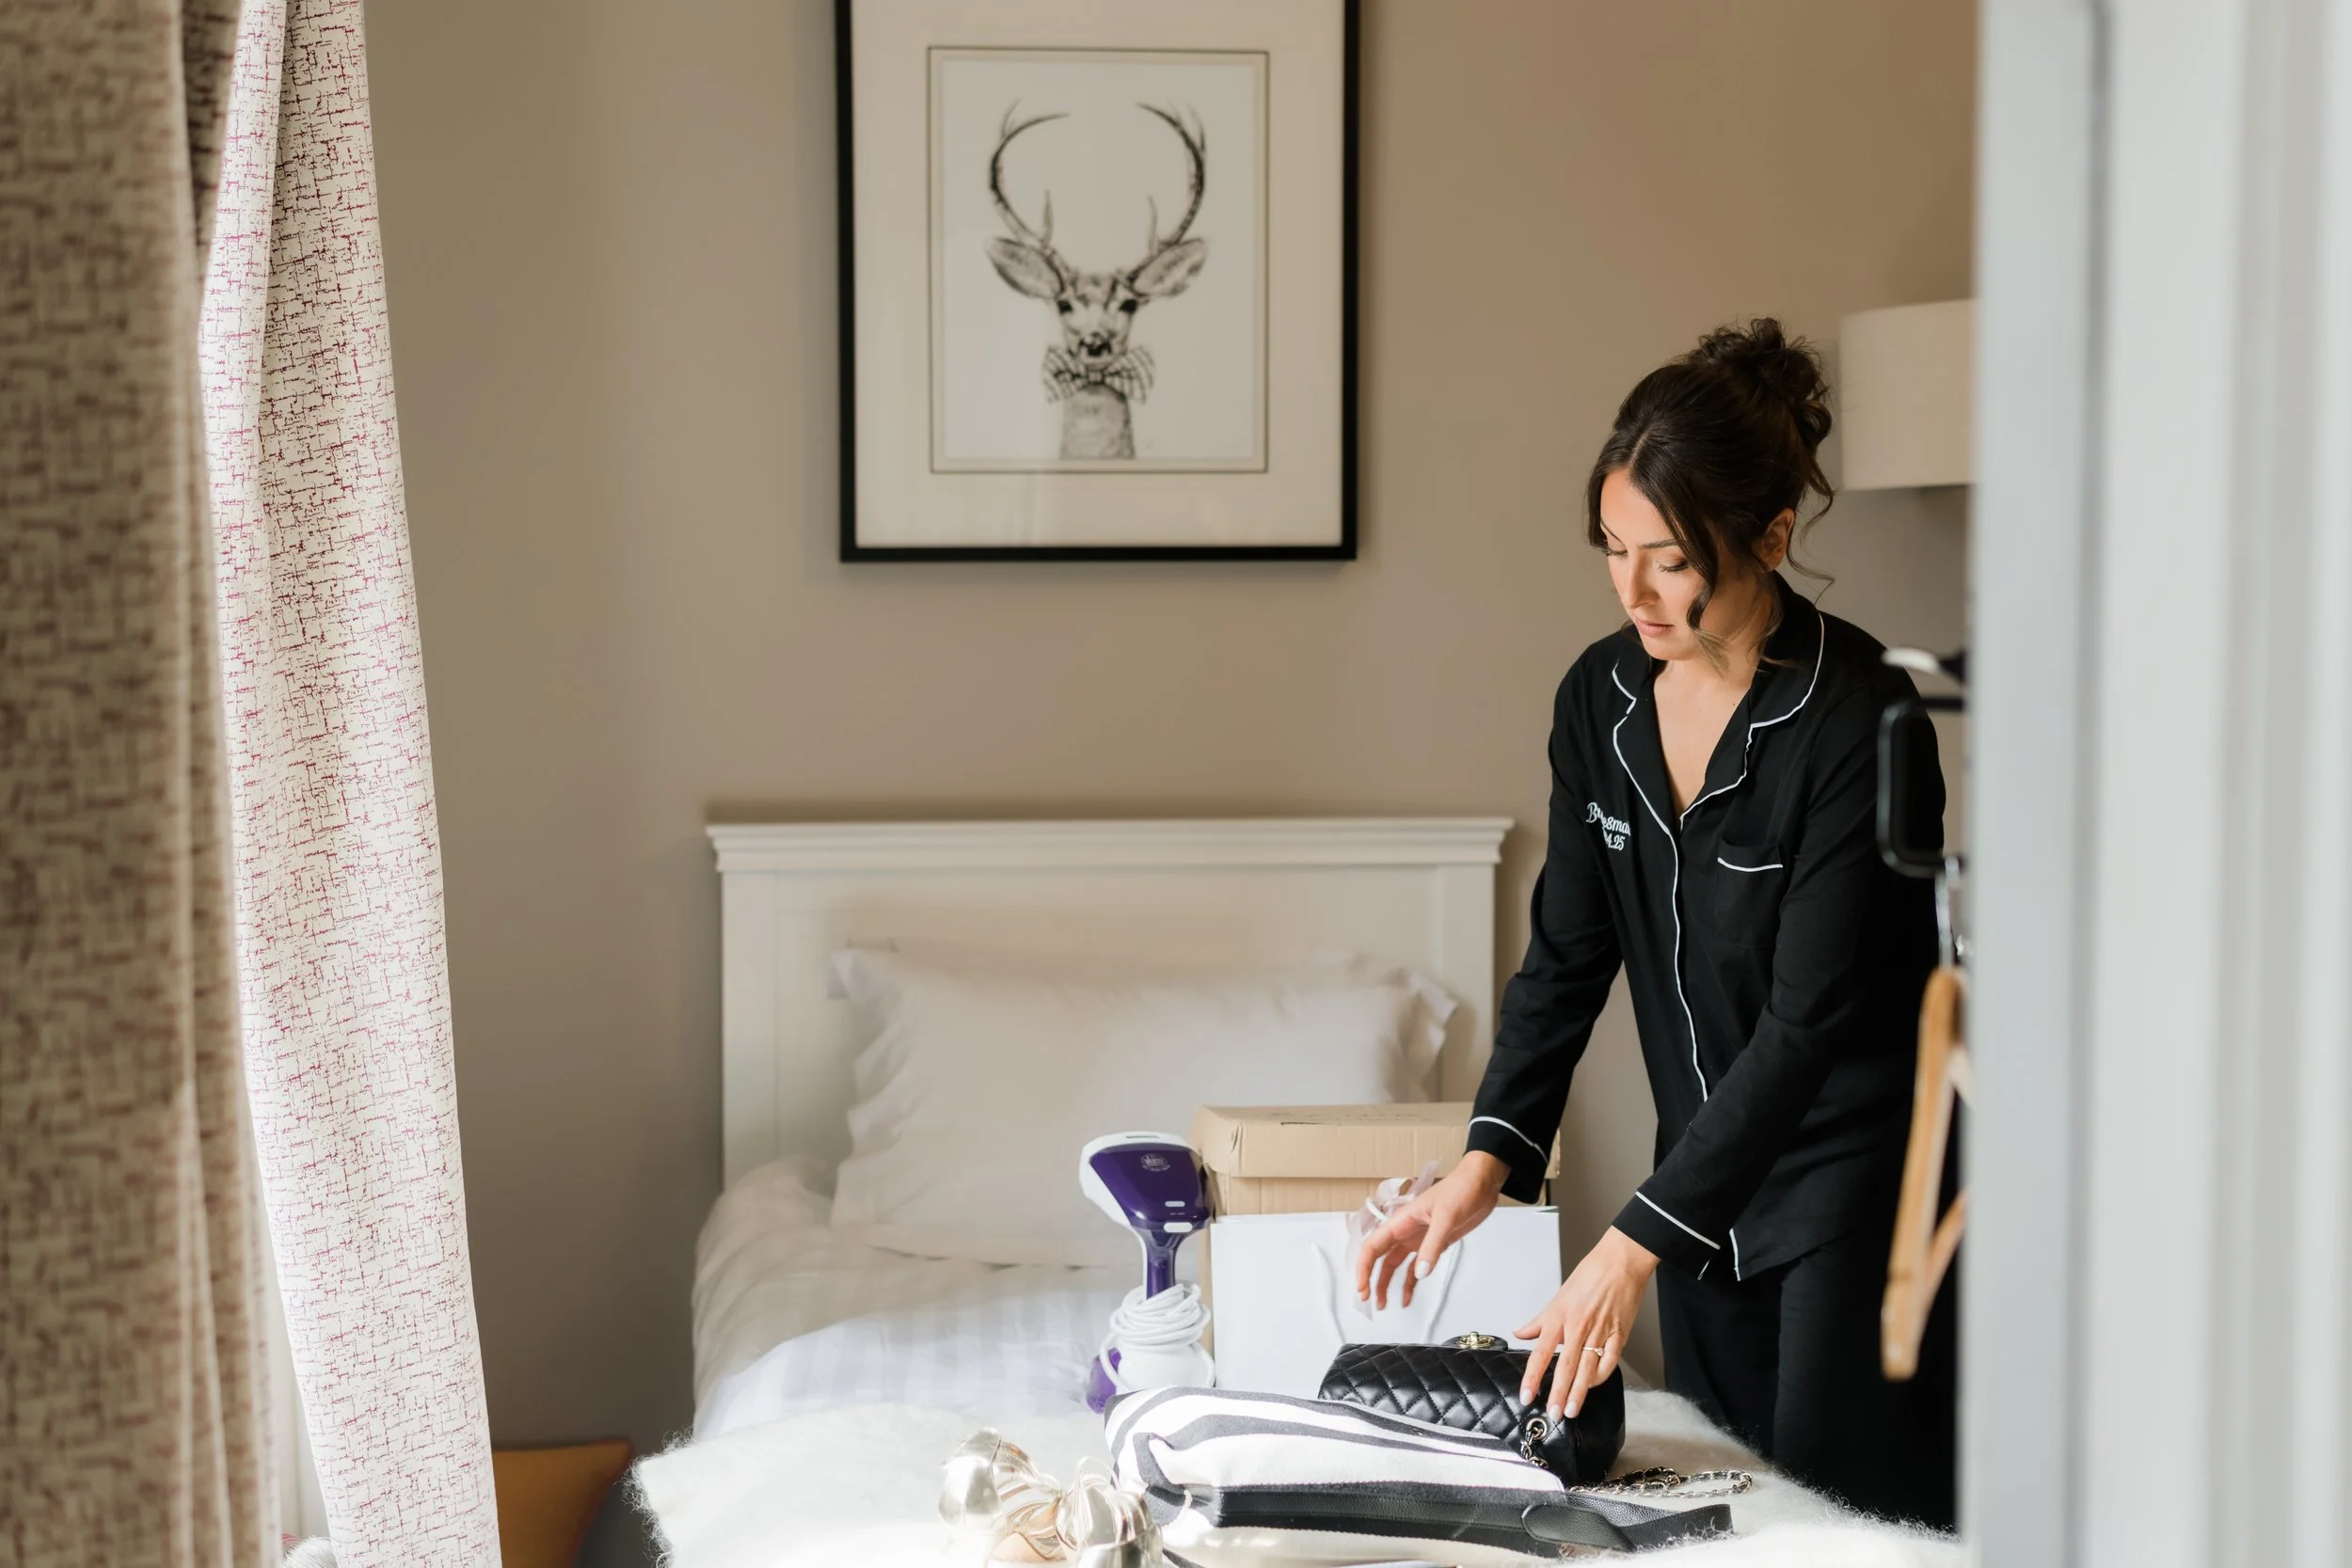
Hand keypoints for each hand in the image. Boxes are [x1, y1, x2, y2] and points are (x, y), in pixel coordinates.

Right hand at [1353, 1152, 1508, 1309]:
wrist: (1480, 1184)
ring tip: (1384, 1304)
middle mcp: (1405, 1232)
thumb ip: (1433, 1246)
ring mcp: (1418, 1239)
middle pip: (1379, 1259)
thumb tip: (1420, 1273)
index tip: (1362, 1287)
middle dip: (1371, 1279)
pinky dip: (1410, 1282)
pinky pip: (1415, 1267)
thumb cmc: (1460, 1189)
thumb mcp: (1446, 1216)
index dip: (1363, 1268)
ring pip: (1395, 1265)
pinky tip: (1408, 1296)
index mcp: (1401, 1221)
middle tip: (1370, 1301)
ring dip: (1387, 1283)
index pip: (1372, 1247)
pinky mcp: (1432, 1244)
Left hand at [1516, 1226, 1657, 1418]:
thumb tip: (1520, 1333)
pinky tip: (1592, 1386)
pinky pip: (1609, 1362)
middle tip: (1552, 1414)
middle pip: (1564, 1367)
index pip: (1540, 1353)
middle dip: (1558, 1394)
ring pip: (1586, 1369)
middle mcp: (1577, 1327)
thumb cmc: (1589, 1276)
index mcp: (1559, 1317)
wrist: (1619, 1262)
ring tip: (1572, 1411)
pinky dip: (1600, 1377)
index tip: (1526, 1396)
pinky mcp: (1619, 1334)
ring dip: (1578, 1393)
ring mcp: (1599, 1332)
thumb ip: (1539, 1321)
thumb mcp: (1557, 1297)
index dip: (1532, 1377)